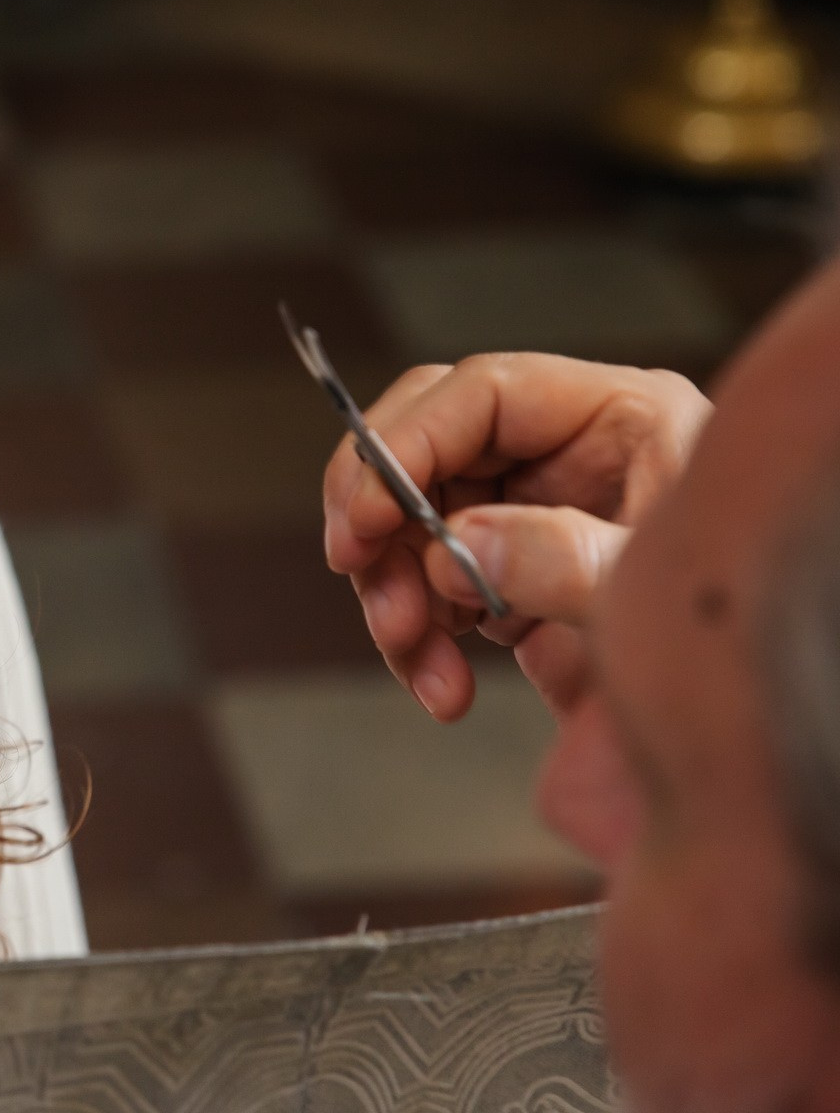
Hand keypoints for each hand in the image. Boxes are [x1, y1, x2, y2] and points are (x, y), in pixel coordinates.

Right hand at [323, 354, 710, 720]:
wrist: (751, 720)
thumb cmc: (730, 632)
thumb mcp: (656, 590)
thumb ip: (564, 560)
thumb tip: (460, 545)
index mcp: (617, 418)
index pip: (483, 392)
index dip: (406, 443)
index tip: (364, 518)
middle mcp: (564, 456)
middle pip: (428, 449)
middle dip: (381, 519)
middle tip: (361, 578)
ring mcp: (531, 514)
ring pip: (412, 524)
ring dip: (393, 594)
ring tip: (417, 660)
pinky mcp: (511, 576)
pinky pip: (430, 587)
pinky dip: (417, 640)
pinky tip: (443, 687)